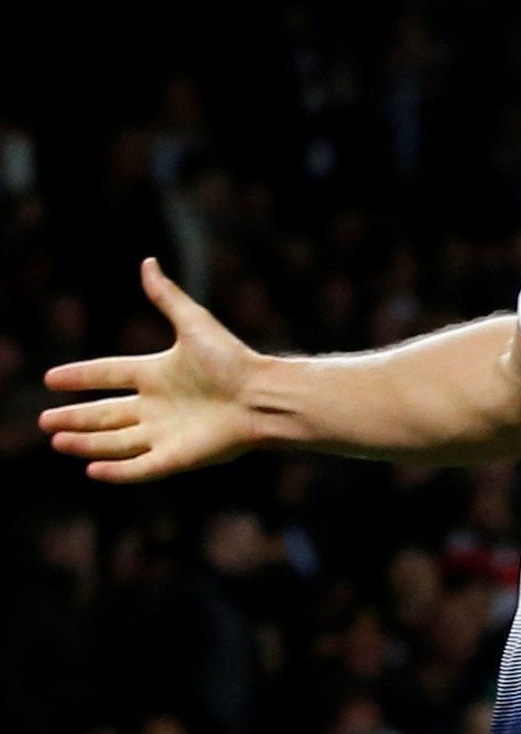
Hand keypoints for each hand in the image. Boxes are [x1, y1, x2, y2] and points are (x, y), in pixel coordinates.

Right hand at [40, 258, 262, 481]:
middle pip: (106, 414)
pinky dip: (115, 471)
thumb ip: (167, 296)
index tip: (50, 378)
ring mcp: (164, 433)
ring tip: (57, 441)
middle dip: (75, 418)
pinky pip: (138, 468)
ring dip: (86, 443)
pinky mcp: (175, 458)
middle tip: (44, 422)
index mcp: (157, 373)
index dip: (81, 376)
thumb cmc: (232, 360)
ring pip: (115, 442)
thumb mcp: (193, 324)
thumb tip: (147, 262)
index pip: (110, 375)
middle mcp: (157, 405)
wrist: (263, 395)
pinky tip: (91, 470)